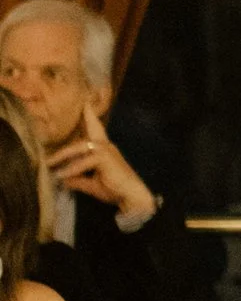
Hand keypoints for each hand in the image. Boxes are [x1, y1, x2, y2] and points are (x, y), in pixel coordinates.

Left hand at [48, 101, 150, 220]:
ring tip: (49, 162)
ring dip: (63, 154)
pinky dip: (72, 169)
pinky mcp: (104, 158)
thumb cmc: (115, 189)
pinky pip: (83, 162)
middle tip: (80, 106)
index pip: (96, 130)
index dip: (91, 117)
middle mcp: (106, 146)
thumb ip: (78, 180)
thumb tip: (62, 179)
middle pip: (90, 130)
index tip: (86, 104)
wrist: (131, 196)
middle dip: (85, 119)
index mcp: (104, 150)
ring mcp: (106, 151)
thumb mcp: (92, 184)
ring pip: (80, 147)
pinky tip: (61, 175)